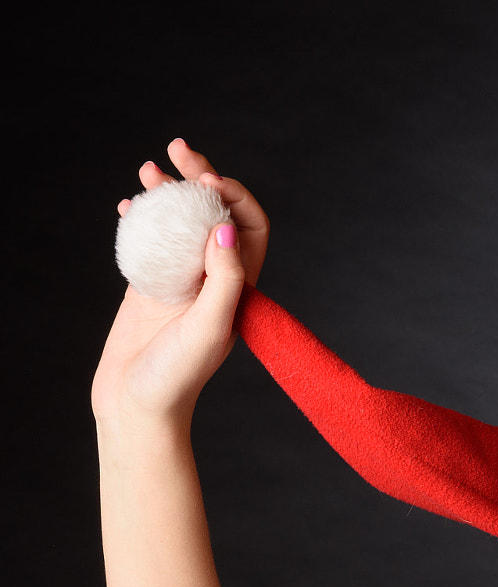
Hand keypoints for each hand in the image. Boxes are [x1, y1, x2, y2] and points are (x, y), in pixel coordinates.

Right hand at [92, 140, 270, 425]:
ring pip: (180, 221)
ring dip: (168, 190)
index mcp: (239, 287)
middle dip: (200, 176)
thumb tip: (226, 227)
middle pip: (214, 214)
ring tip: (148, 170)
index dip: (234, 196)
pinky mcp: (149, 285)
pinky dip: (140, 216)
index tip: (206, 179)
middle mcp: (214, 279)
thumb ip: (225, 280)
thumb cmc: (178, 376)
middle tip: (177, 149)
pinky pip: (149, 239)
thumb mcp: (210, 328)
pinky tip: (128, 205)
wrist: (138, 406)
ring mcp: (181, 280)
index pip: (249, 227)